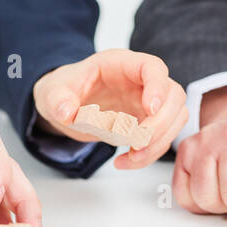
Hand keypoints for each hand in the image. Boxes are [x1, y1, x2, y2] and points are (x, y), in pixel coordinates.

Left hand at [33, 49, 186, 168]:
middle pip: (173, 95)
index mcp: (120, 65)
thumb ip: (58, 100)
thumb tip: (66, 111)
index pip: (152, 67)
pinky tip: (126, 161)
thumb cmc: (64, 91)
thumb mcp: (52, 92)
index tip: (150, 110)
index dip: (157, 87)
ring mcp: (147, 102)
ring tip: (131, 157)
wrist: (65, 106)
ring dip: (158, 142)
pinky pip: (161, 138)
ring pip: (174, 118)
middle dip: (161, 123)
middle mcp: (140, 81)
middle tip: (139, 144)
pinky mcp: (147, 122)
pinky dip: (149, 154)